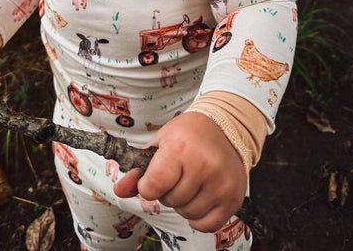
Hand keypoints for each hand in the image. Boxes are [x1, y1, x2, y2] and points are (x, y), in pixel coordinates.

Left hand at [113, 111, 246, 232]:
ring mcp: (220, 183)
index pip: (154, 185)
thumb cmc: (188, 134)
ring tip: (190, 182)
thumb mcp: (160, 143)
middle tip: (177, 174)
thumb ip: (138, 169)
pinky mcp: (233, 198)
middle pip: (170, 201)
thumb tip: (119, 190)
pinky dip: (199, 217)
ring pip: (187, 214)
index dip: (147, 187)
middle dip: (167, 192)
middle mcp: (203, 166)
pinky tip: (201, 196)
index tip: (152, 178)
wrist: (224, 127)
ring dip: (183, 204)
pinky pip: (207, 225)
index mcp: (180, 149)